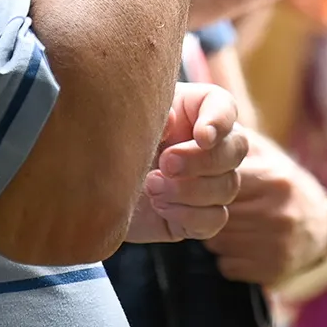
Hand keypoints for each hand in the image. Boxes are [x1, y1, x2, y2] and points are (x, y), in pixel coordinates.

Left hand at [125, 83, 251, 243]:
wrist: (89, 186)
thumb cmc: (111, 140)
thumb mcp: (126, 117)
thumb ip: (151, 113)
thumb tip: (171, 123)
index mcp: (194, 111)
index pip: (224, 107)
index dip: (219, 121)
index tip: (201, 136)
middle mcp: (209, 145)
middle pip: (236, 148)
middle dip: (202, 160)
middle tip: (166, 163)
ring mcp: (207, 182)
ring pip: (228, 186)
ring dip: (190, 190)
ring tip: (151, 186)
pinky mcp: (199, 216)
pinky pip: (215, 220)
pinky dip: (190, 215)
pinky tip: (160, 206)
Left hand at [202, 132, 326, 283]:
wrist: (318, 225)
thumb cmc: (279, 183)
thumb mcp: (263, 154)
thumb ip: (232, 140)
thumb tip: (198, 129)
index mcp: (273, 179)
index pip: (219, 180)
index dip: (196, 179)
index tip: (180, 179)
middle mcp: (277, 212)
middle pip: (212, 213)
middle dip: (201, 207)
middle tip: (203, 202)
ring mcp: (277, 244)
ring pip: (216, 241)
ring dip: (211, 232)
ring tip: (227, 221)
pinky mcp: (273, 270)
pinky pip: (226, 264)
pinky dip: (225, 256)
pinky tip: (239, 243)